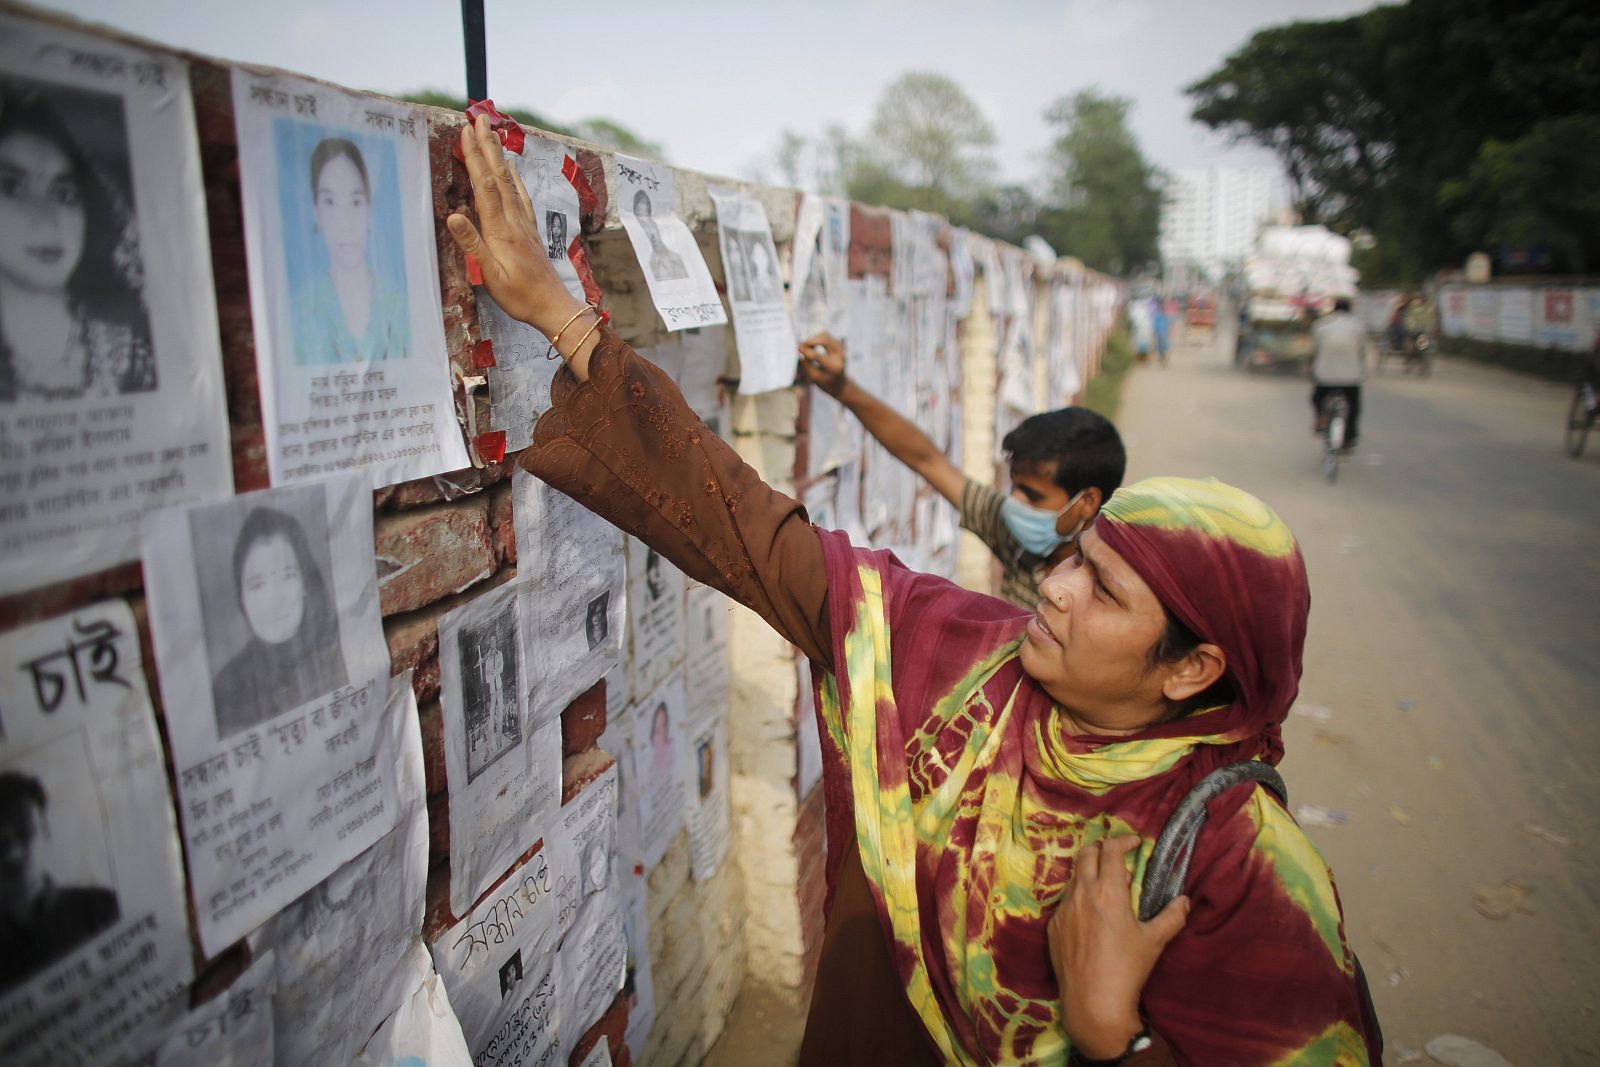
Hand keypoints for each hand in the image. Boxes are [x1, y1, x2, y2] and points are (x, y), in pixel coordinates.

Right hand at [446, 115, 585, 338]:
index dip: (475, 158)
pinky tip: (511, 170)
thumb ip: (472, 244)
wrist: (552, 306)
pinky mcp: (529, 230)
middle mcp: (514, 220)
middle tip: (480, 118)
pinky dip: (513, 177)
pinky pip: (520, 195)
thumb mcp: (490, 275)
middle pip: (499, 176)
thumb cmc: (519, 296)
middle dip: (488, 146)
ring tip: (492, 134)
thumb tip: (454, 215)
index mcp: (501, 230)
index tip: (466, 133)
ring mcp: (524, 223)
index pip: (485, 186)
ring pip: (510, 182)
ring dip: (499, 156)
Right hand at [798, 333, 847, 396]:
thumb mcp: (814, 377)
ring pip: (825, 335)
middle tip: (801, 346)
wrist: (841, 384)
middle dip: (810, 340)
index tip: (797, 348)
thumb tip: (800, 349)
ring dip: (813, 339)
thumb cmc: (825, 382)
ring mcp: (841, 348)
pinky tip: (813, 347)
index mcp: (833, 367)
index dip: (806, 351)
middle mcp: (840, 355)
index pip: (817, 356)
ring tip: (807, 347)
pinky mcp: (839, 344)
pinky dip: (817, 339)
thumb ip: (806, 364)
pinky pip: (826, 336)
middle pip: (824, 338)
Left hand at [1048, 834, 1187, 1058]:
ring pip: (1074, 877)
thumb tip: (1185, 900)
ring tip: (1106, 889)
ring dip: (1089, 874)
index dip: (1124, 840)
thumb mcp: (1154, 941)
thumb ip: (1172, 916)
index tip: (1135, 843)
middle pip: (1086, 854)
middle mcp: (1081, 893)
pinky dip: (1078, 898)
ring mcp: (1063, 909)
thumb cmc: (1127, 969)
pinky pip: (1065, 902)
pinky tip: (1090, 917)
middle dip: (1102, 849)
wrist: (1093, 1002)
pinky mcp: (1053, 926)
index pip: (1112, 850)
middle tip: (1117, 858)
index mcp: (1108, 891)